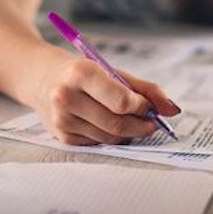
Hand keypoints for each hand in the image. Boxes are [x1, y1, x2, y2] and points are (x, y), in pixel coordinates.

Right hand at [37, 50, 179, 145]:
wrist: (40, 78)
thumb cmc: (81, 72)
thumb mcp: (111, 70)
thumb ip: (144, 89)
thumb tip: (172, 110)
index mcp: (80, 74)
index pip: (120, 101)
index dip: (142, 107)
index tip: (149, 106)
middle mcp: (66, 98)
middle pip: (116, 122)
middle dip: (141, 125)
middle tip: (152, 122)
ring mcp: (61, 120)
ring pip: (110, 136)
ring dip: (128, 132)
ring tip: (132, 121)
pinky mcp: (62, 137)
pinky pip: (98, 142)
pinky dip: (111, 136)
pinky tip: (109, 124)